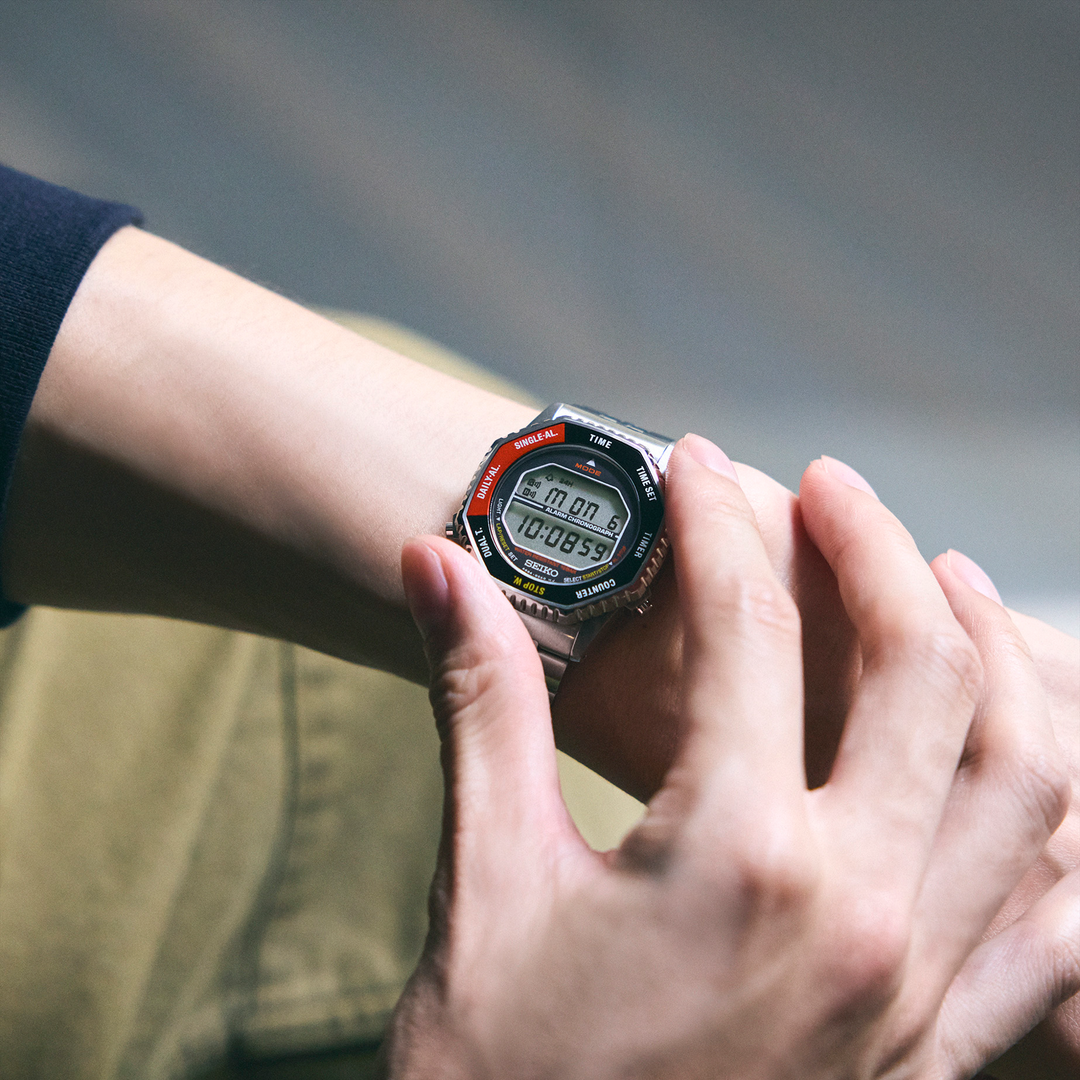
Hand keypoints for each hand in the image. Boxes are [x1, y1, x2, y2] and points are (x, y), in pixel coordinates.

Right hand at [384, 437, 1073, 1077]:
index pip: (749, 629)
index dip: (715, 522)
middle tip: (825, 486)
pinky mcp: (937, 1049)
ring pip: (1031, 776)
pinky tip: (1018, 761)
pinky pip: (1054, 917)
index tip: (692, 466)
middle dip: (874, 549)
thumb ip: (478, 702)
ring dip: (997, 656)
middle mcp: (859, 915)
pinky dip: (1054, 817)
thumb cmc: (498, 1076)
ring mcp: (919, 989)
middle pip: (926, 669)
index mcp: (736, 859)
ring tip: (945, 580)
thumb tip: (434, 568)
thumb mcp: (481, 879)